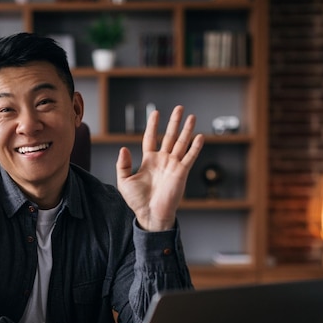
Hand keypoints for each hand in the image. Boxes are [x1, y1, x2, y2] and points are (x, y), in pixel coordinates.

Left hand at [116, 105, 203, 230]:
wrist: (150, 214)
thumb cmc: (137, 201)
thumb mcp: (124, 181)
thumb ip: (122, 164)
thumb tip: (123, 148)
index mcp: (149, 160)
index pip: (150, 138)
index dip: (153, 125)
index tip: (156, 113)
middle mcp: (162, 160)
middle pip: (169, 136)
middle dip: (174, 122)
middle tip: (179, 108)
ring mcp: (173, 165)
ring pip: (181, 143)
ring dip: (187, 130)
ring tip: (192, 117)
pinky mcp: (181, 172)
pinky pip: (189, 157)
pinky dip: (195, 147)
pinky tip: (200, 137)